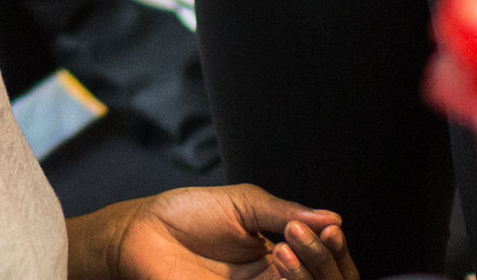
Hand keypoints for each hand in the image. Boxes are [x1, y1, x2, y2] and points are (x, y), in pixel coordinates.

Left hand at [91, 187, 355, 279]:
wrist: (142, 232)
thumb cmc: (190, 213)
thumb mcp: (243, 204)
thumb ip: (284, 213)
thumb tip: (333, 219)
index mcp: (283, 256)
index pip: (325, 263)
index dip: (334, 251)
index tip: (332, 229)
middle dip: (320, 262)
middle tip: (298, 234)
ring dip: (302, 276)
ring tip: (282, 247)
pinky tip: (274, 261)